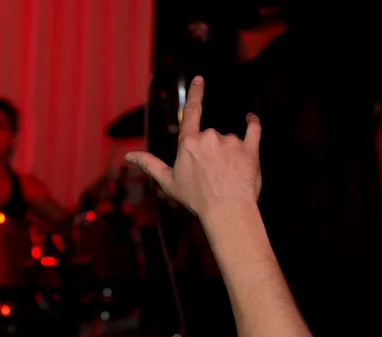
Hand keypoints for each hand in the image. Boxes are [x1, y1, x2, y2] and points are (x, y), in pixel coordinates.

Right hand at [125, 76, 261, 219]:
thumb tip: (128, 155)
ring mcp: (231, 142)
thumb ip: (149, 164)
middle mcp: (209, 137)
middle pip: (209, 136)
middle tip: (211, 178)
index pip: (192, 110)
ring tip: (227, 178)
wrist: (227, 211)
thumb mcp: (168, 181)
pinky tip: (251, 118)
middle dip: (210, 153)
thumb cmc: (196, 199)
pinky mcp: (250, 149)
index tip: (200, 79)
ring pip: (228, 141)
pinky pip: (253, 129)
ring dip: (227, 154)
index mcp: (189, 142)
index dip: (196, 93)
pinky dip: (252, 123)